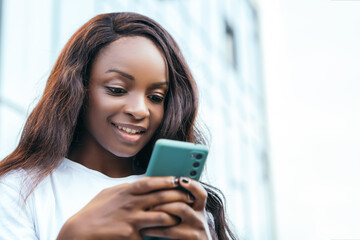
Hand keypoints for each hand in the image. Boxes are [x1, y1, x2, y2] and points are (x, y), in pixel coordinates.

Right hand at [57, 176, 192, 239]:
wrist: (80, 232)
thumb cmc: (94, 211)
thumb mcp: (109, 193)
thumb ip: (126, 188)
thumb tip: (140, 184)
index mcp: (125, 191)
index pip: (150, 182)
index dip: (166, 180)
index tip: (178, 178)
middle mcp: (131, 204)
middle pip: (161, 197)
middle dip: (178, 196)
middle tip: (189, 196)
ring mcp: (132, 220)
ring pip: (162, 216)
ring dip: (175, 215)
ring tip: (184, 214)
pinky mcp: (132, 236)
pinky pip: (152, 234)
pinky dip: (162, 233)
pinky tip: (171, 232)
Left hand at [142, 177, 212, 239]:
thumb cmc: (183, 234)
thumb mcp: (185, 219)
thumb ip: (177, 205)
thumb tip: (160, 190)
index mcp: (198, 209)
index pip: (200, 193)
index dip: (192, 185)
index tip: (180, 179)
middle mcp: (200, 217)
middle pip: (185, 199)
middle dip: (166, 196)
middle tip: (151, 197)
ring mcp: (196, 229)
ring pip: (179, 209)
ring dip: (160, 208)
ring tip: (147, 210)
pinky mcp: (191, 239)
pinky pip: (169, 230)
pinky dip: (155, 228)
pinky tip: (146, 229)